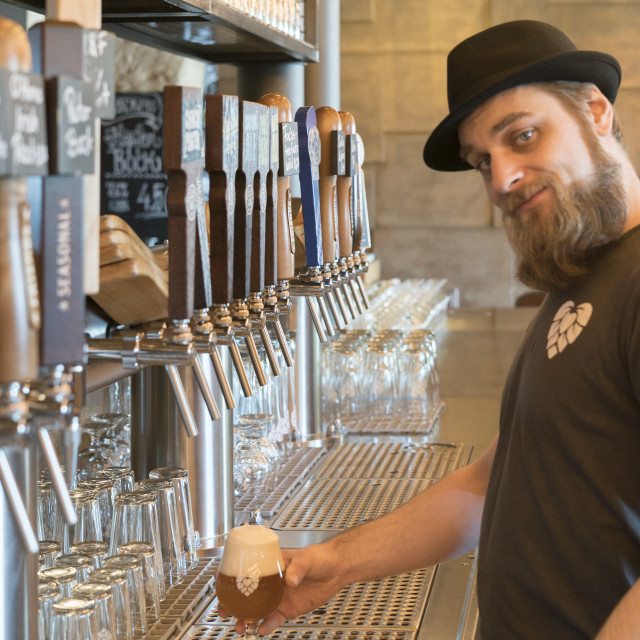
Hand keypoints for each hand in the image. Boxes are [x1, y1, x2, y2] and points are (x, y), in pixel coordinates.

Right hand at [217, 542, 347, 634]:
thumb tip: (291, 579)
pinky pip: (273, 620)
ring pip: (257, 610)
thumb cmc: (320, 556)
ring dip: (246, 619)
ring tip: (240, 626)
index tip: (219, 583)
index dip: (231, 576)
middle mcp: (272, 582)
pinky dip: (266, 626)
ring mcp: (279, 596)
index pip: (247, 569)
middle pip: (247, 594)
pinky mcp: (289, 609)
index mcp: (271, 565)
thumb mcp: (307, 558)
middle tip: (224, 611)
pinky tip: (261, 630)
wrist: (337, 569)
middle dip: (233, 603)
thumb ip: (298, 568)